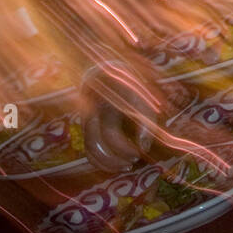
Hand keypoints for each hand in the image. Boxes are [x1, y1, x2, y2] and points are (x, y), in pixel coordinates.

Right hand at [79, 58, 166, 172]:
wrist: (107, 67)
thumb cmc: (127, 81)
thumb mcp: (141, 94)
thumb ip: (145, 119)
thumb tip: (144, 147)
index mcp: (105, 102)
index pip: (112, 134)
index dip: (125, 148)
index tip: (141, 151)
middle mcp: (92, 113)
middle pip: (97, 144)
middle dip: (116, 158)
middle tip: (134, 160)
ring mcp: (87, 120)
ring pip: (90, 149)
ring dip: (108, 163)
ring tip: (127, 165)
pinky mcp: (87, 126)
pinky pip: (88, 149)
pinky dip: (99, 162)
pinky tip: (116, 164)